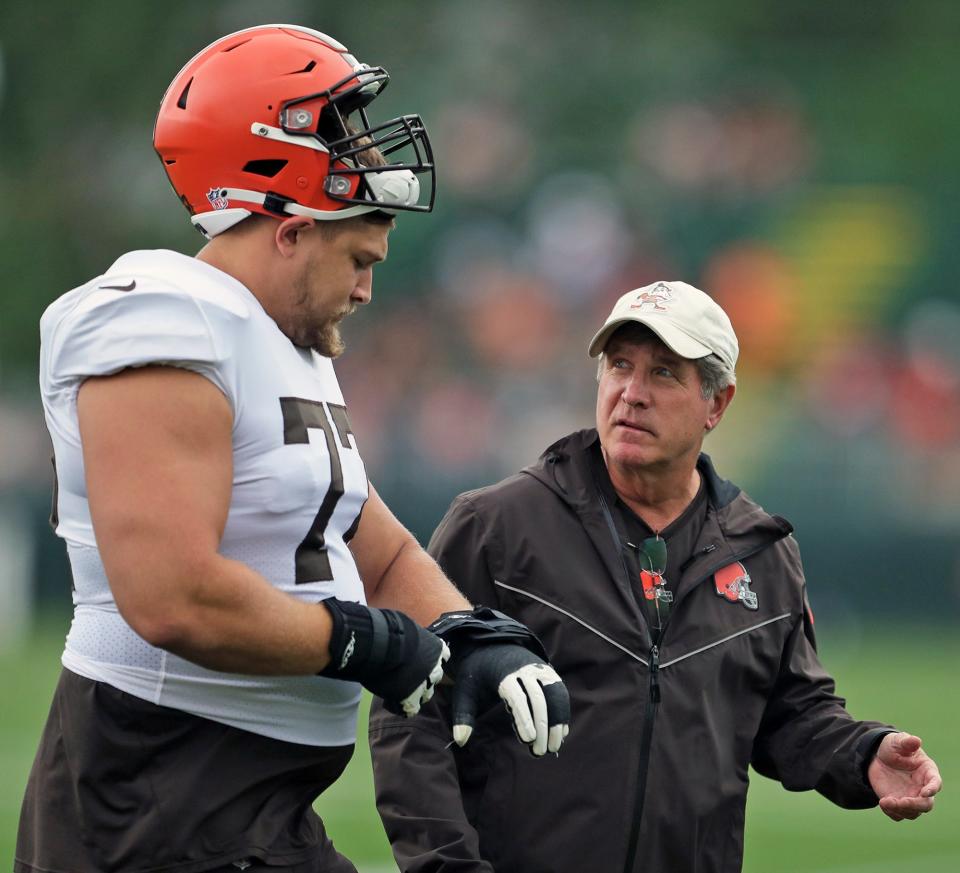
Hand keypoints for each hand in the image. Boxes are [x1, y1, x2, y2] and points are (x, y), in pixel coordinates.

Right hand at [319, 598, 448, 716]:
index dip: (433, 659)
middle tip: (412, 677)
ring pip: (426, 694)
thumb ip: (415, 639)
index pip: (443, 657)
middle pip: (435, 677)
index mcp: (437, 649)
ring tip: (405, 692)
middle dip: (427, 677)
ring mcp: (424, 684)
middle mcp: (435, 668)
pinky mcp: (411, 698)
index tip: (424, 660)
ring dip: (418, 693)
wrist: (383, 646)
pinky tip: (398, 704)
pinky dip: (406, 707)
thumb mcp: (410, 629)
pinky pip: (412, 708)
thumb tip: (409, 638)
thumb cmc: (394, 630)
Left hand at [450, 643, 569, 756]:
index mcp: (504, 674)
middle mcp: (525, 670)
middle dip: (542, 726)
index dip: (524, 719)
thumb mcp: (465, 690)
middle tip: (539, 752)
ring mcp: (539, 670)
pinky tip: (560, 733)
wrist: (492, 645)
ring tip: (553, 747)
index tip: (528, 740)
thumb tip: (460, 741)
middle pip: (539, 698)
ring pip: (555, 695)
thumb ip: (463, 715)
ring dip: (557, 722)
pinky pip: (560, 693)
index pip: (517, 697)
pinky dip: (563, 713)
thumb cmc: (477, 673)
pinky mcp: (549, 672)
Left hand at [868, 732, 941, 820]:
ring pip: (912, 812)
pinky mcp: (898, 803)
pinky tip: (883, 803)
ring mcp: (911, 797)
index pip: (935, 783)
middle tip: (900, 802)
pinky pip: (899, 815)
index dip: (933, 789)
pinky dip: (892, 813)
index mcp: (927, 772)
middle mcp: (922, 788)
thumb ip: (906, 742)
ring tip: (885, 801)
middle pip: (926, 804)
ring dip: (900, 810)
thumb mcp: (897, 741)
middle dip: (914, 805)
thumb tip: (916, 740)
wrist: (877, 757)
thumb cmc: (893, 747)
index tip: (925, 793)